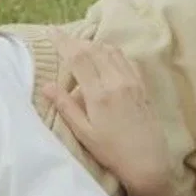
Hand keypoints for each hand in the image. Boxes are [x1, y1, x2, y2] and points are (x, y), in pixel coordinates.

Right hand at [43, 31, 171, 193]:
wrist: (148, 162)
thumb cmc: (112, 152)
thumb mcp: (84, 133)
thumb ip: (66, 107)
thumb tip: (47, 86)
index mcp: (99, 94)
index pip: (78, 57)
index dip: (63, 41)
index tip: (51, 32)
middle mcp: (117, 82)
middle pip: (94, 49)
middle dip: (76, 40)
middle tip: (62, 38)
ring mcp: (132, 82)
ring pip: (111, 51)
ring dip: (94, 44)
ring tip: (81, 46)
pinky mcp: (141, 86)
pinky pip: (125, 59)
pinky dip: (111, 52)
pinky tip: (105, 57)